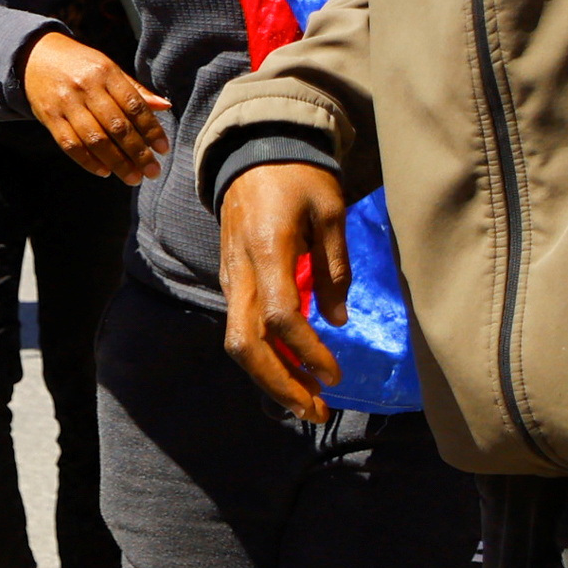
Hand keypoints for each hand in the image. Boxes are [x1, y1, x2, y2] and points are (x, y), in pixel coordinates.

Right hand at [17, 29, 173, 181]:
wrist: (35, 57)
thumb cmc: (80, 65)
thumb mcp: (109, 69)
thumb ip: (135, 90)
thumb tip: (165, 106)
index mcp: (106, 73)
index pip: (134, 106)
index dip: (151, 130)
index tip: (163, 150)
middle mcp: (86, 88)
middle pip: (116, 126)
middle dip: (137, 152)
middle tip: (152, 172)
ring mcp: (65, 103)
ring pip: (94, 139)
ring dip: (116, 162)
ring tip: (132, 177)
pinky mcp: (48, 117)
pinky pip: (69, 144)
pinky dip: (87, 161)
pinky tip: (104, 171)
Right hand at [217, 161, 347, 412]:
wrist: (252, 156)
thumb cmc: (298, 178)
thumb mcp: (330, 212)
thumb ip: (333, 268)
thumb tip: (336, 320)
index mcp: (267, 253)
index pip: (281, 318)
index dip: (308, 352)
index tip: (336, 373)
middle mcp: (240, 274)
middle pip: (245, 345)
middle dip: (279, 384)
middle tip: (315, 411)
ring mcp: (231, 280)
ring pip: (238, 343)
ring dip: (271, 379)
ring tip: (307, 404)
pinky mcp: (233, 283)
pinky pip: (242, 329)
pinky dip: (266, 359)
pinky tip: (292, 373)